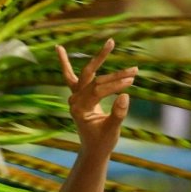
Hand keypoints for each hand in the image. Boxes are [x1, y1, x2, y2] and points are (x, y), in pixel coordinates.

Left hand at [57, 39, 136, 155]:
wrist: (93, 149)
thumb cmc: (103, 142)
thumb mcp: (112, 131)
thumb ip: (117, 115)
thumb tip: (125, 95)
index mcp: (80, 110)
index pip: (98, 90)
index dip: (115, 84)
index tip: (132, 80)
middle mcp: (75, 101)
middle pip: (92, 78)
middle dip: (109, 68)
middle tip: (123, 56)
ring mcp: (75, 97)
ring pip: (86, 74)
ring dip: (98, 58)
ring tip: (110, 42)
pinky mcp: (78, 95)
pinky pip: (70, 76)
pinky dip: (65, 63)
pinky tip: (58, 48)